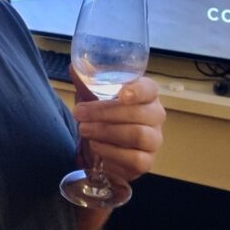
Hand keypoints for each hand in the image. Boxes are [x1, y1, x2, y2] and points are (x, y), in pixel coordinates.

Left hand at [70, 65, 165, 182]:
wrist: (106, 149)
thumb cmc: (104, 117)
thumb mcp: (94, 98)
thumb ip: (87, 83)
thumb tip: (74, 67)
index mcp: (146, 95)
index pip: (150, 89)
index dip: (138, 91)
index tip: (121, 94)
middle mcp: (155, 116)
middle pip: (139, 113)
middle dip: (105, 112)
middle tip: (79, 113)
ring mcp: (154, 140)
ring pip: (137, 135)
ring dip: (106, 131)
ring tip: (84, 129)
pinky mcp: (146, 163)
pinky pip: (135, 159)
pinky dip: (112, 152)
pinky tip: (96, 146)